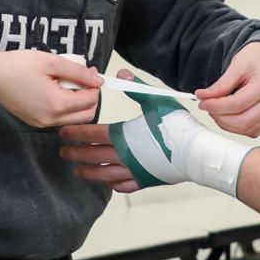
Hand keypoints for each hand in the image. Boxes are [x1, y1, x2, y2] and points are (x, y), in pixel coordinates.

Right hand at [0, 50, 102, 127]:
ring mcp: (42, 124)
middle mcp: (50, 120)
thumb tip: (99, 81)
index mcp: (56, 104)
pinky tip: (57, 90)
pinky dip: (65, 107)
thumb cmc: (17, 65)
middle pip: (87, 115)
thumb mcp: (51, 62)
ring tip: (68, 83)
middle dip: (90, 97)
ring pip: (74, 119)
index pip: (90, 100)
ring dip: (78, 103)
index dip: (95, 85)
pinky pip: (60, 119)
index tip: (90, 71)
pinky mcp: (36, 123)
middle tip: (83, 78)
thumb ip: (78, 72)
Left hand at [61, 70, 253, 196]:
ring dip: (89, 172)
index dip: (76, 133)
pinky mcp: (145, 181)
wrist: (195, 152)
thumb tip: (121, 74)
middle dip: (76, 153)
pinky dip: (113, 185)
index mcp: (124, 135)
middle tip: (63, 153)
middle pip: (94, 155)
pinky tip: (107, 183)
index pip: (92, 134)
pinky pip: (124, 186)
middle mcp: (124, 156)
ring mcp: (134, 171)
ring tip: (77, 171)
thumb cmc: (177, 126)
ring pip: (104, 174)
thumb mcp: (156, 101)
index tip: (63, 133)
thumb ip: (137, 87)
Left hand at [195, 42, 259, 136]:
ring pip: (247, 130)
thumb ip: (221, 85)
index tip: (202, 102)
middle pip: (243, 121)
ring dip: (227, 124)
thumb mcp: (236, 65)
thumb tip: (203, 98)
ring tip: (216, 110)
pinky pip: (252, 131)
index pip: (237, 104)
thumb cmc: (255, 59)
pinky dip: (236, 127)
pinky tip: (227, 116)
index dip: (216, 106)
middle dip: (220, 117)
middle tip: (207, 106)